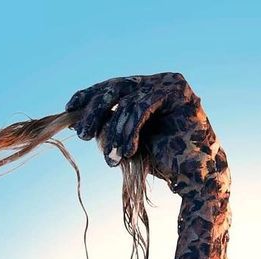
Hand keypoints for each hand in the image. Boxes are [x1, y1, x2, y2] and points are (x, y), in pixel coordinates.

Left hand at [65, 73, 229, 197]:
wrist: (191, 175)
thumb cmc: (156, 161)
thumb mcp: (122, 142)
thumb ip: (105, 129)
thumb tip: (75, 123)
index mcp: (140, 90)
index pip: (109, 87)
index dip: (88, 96)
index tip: (69, 108)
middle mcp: (154, 82)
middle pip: (114, 88)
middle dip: (95, 112)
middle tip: (83, 136)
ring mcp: (167, 84)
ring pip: (127, 100)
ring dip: (114, 133)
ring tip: (112, 160)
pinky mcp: (177, 91)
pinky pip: (142, 106)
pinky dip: (130, 131)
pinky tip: (127, 153)